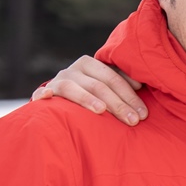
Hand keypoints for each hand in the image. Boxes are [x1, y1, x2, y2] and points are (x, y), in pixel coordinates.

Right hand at [31, 56, 145, 124]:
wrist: (59, 99)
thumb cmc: (92, 94)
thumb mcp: (106, 86)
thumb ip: (121, 83)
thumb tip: (140, 83)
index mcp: (90, 64)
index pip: (113, 78)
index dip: (129, 95)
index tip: (143, 114)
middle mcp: (73, 70)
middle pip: (97, 85)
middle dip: (118, 104)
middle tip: (133, 121)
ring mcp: (57, 81)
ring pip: (72, 88)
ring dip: (87, 99)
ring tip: (101, 111)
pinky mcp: (44, 93)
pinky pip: (41, 93)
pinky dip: (43, 94)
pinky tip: (48, 97)